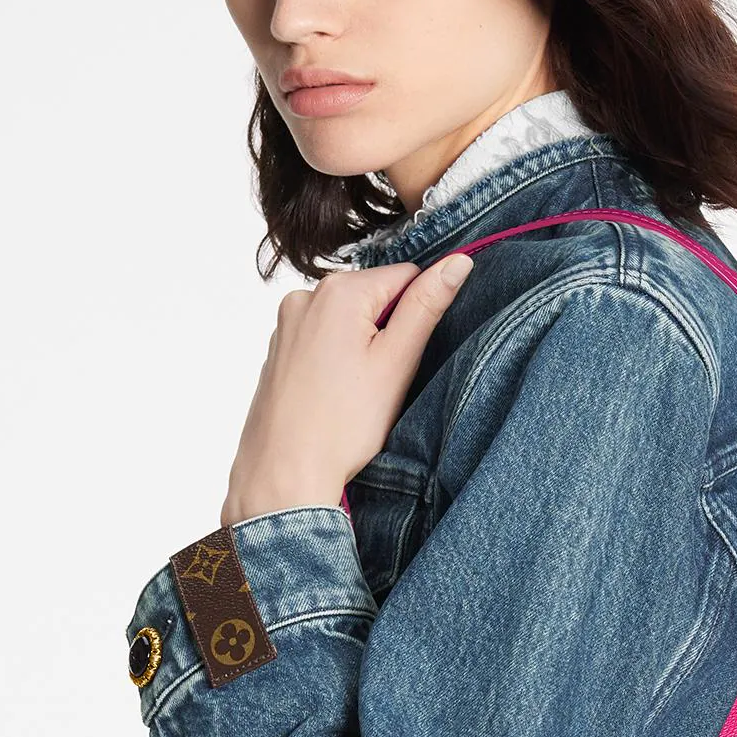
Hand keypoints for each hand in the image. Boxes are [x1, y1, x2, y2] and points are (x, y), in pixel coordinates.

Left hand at [220, 254, 473, 525]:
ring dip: (362, 348)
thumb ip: (427, 305)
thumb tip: (458, 262)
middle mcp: (305, 296)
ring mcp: (286, 323)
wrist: (282, 475)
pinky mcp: (278, 349)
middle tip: (381, 382)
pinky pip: (323, 340)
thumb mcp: (396, 362)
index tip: (407, 357)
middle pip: (374, 297)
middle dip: (387, 333)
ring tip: (355, 393)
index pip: (406, 276)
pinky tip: (335, 396)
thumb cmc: (339, 427)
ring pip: (348, 321)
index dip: (419, 315)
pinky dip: (337, 361)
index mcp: (338, 291)